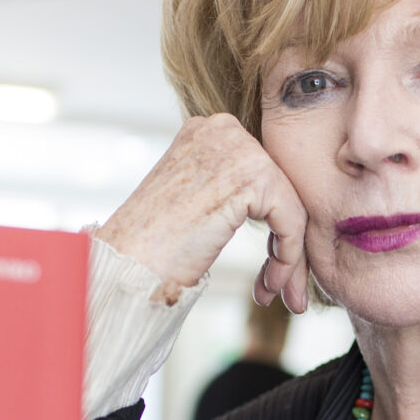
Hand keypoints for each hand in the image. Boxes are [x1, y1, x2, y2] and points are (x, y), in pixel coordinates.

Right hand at [97, 114, 309, 311]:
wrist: (128, 264)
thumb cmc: (151, 245)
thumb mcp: (192, 200)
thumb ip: (226, 188)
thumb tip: (268, 203)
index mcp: (206, 131)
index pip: (261, 175)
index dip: (271, 224)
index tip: (269, 266)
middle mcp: (223, 128)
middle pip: (279, 189)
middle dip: (284, 242)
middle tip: (279, 285)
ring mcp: (239, 148)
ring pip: (290, 207)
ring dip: (287, 258)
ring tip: (272, 290)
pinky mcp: (254, 176)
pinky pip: (292, 220)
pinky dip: (287, 258)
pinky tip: (269, 284)